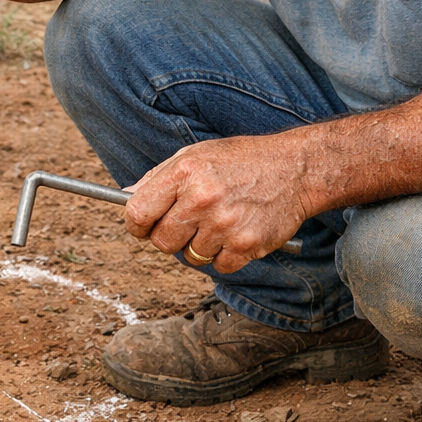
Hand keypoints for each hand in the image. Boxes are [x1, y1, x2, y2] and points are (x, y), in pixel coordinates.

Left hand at [123, 135, 313, 273]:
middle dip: (169, 237)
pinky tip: (235, 233)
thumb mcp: (195, 155)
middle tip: (188, 223)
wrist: (294, 169)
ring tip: (219, 222)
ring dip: (200, 246)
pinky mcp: (246, 245)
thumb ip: (158, 178)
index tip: (143, 227)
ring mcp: (225, 224)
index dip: (137, 224)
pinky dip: (224, 256)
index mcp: (184, 173)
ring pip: (190, 257)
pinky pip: (218, 267)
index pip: (138, 212)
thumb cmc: (241, 161)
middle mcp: (202, 198)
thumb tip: (126, 197)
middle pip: (161, 242)